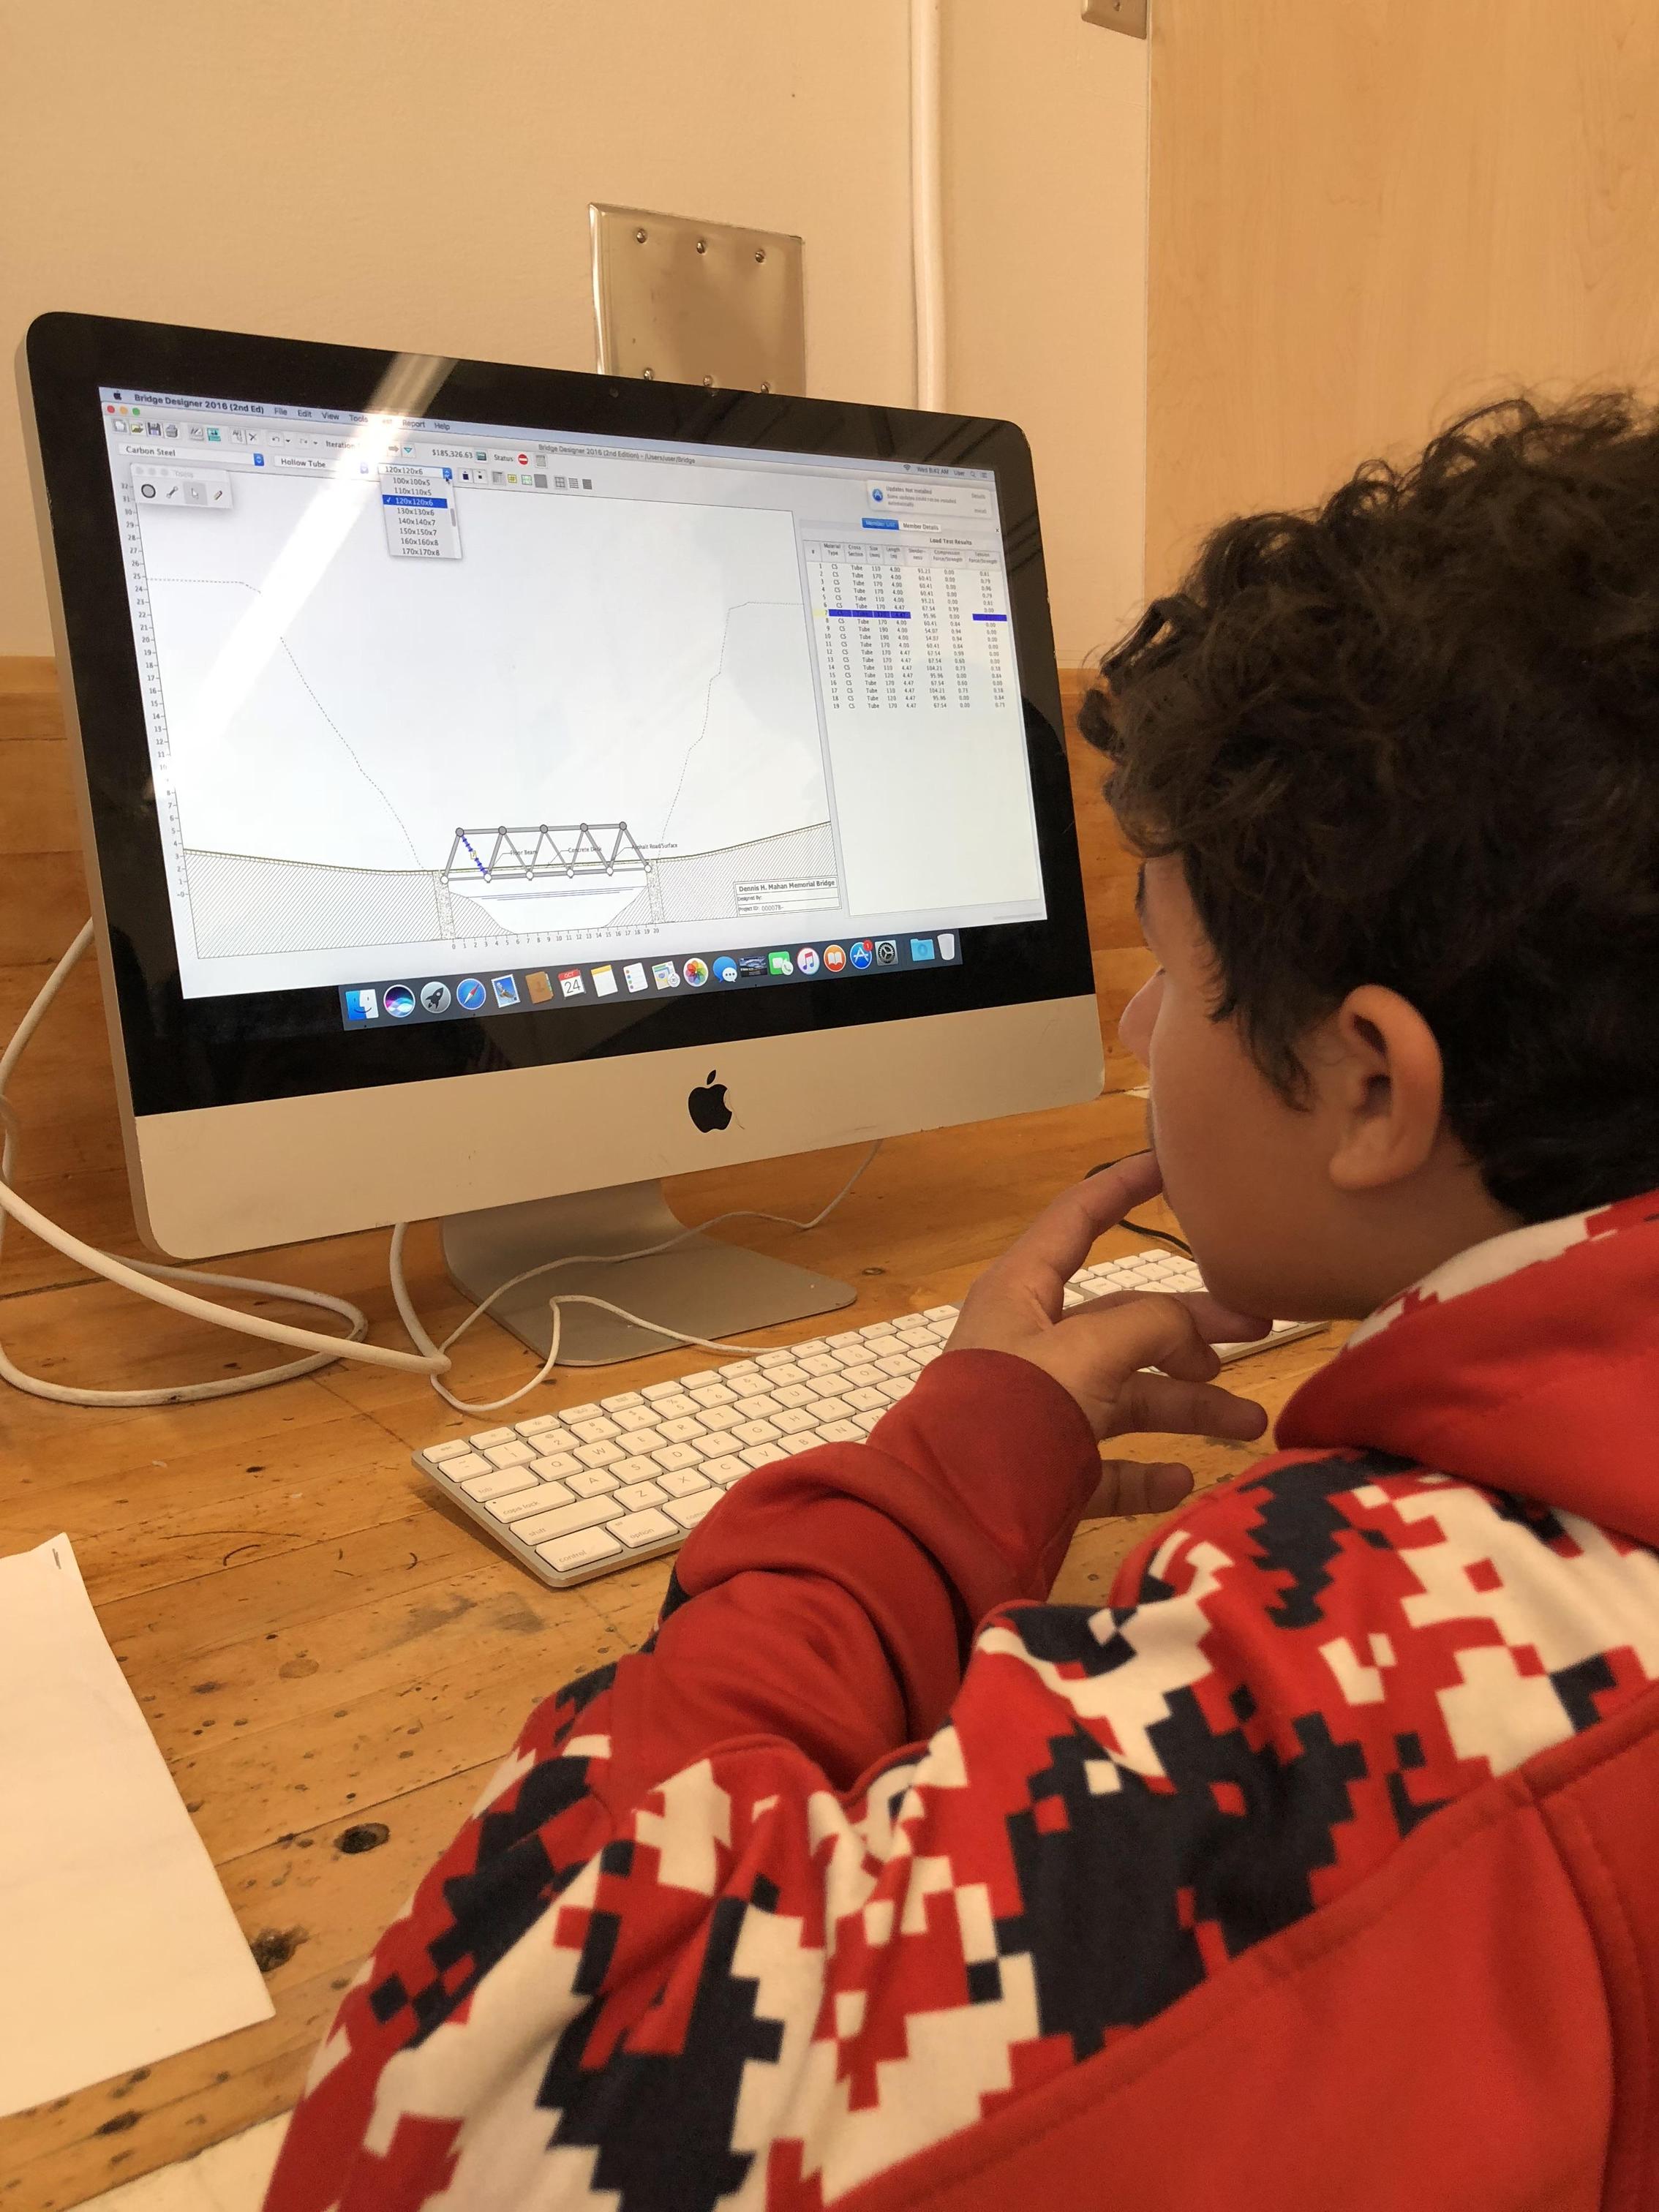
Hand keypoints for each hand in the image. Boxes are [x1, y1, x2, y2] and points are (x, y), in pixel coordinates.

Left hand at [947, 1154, 1271, 1516]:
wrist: (955, 1517)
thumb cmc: (1010, 1411)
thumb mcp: (1087, 1350)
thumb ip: (1150, 1325)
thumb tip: (1190, 1332)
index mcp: (1021, 1294)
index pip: (1077, 1221)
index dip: (1122, 1188)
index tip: (1170, 1164)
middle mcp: (1030, 1345)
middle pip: (1124, 1321)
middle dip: (1191, 1328)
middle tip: (1258, 1329)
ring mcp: (1039, 1410)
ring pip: (1127, 1396)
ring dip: (1188, 1406)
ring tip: (1249, 1425)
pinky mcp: (1046, 1471)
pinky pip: (1108, 1465)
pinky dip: (1147, 1471)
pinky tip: (1183, 1478)